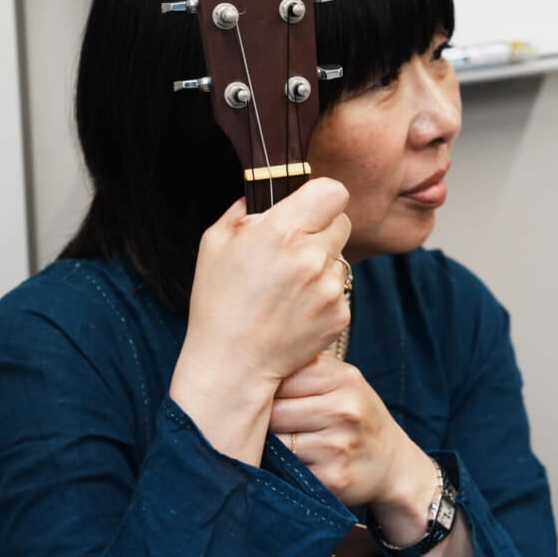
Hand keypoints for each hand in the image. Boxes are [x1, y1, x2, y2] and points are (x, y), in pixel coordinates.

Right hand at [170, 178, 351, 458]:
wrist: (232, 365)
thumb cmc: (218, 301)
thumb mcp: (215, 241)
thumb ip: (245, 209)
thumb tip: (267, 193)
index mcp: (281, 231)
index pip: (334, 191)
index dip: (321, 197)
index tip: (309, 209)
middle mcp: (312, 257)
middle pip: (342, 222)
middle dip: (321, 231)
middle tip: (294, 251)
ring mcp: (330, 288)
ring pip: (341, 258)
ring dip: (322, 264)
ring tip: (289, 287)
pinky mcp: (340, 314)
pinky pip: (341, 290)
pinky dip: (324, 295)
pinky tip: (296, 309)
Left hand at [270, 355, 434, 520]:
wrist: (392, 464)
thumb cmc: (354, 415)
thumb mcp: (342, 381)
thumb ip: (305, 366)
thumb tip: (249, 361)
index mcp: (344, 378)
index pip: (280, 377)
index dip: (263, 388)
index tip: (260, 395)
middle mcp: (345, 410)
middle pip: (273, 412)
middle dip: (265, 420)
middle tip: (273, 424)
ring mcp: (339, 446)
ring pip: (276, 444)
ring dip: (273, 447)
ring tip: (291, 444)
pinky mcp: (332, 479)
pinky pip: (287, 472)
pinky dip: (285, 470)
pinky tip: (301, 464)